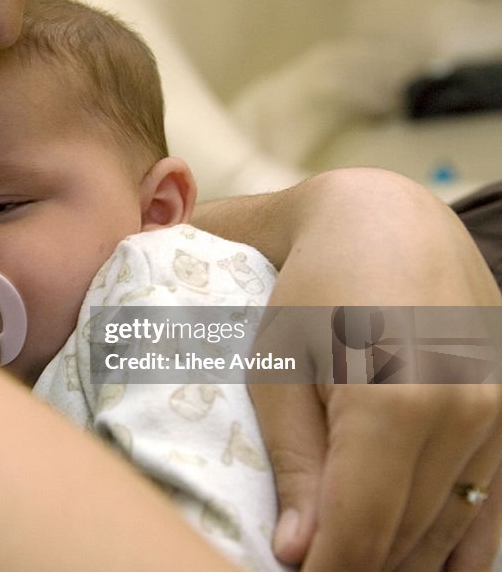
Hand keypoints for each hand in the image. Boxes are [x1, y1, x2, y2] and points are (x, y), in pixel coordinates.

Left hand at [197, 168, 501, 568]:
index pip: (361, 532)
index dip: (326, 570)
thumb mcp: (280, 373)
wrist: (386, 223)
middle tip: (313, 564)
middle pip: (407, 539)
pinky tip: (417, 556)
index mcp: (392, 404)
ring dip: (402, 558)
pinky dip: (455, 541)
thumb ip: (298, 467)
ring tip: (354, 555)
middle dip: (357, 565)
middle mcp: (463, 416)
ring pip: (452, 530)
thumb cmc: (313, 295)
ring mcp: (501, 416)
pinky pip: (494, 506)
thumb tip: (300, 554)